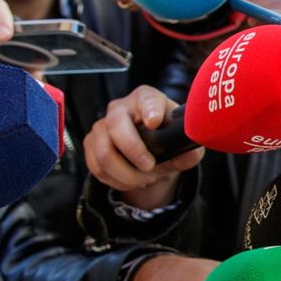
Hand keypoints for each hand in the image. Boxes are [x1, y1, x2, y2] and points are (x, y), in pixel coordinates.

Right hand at [82, 85, 202, 207]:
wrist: (151, 150)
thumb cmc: (167, 139)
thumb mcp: (183, 144)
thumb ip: (189, 150)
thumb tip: (189, 155)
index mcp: (147, 99)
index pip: (147, 99)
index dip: (150, 109)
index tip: (155, 122)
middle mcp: (120, 108)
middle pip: (116, 125)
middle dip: (133, 151)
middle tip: (150, 167)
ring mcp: (102, 125)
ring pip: (104, 153)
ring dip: (126, 174)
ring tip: (145, 179)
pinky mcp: (91, 143)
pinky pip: (96, 167)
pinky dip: (116, 180)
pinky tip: (131, 181)